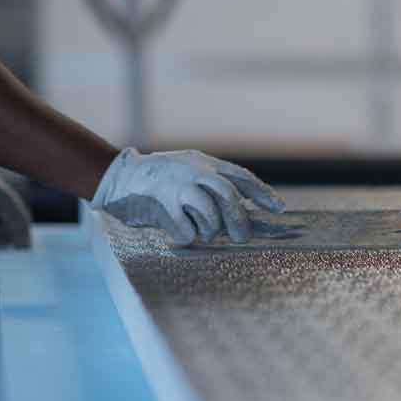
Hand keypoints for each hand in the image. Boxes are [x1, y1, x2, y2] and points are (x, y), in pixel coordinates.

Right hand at [89, 148, 285, 244]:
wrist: (120, 177)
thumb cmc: (161, 178)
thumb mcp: (191, 167)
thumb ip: (214, 182)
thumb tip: (244, 209)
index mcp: (205, 163)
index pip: (241, 177)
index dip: (262, 193)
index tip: (279, 209)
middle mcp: (194, 172)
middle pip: (228, 197)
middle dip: (239, 220)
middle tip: (241, 237)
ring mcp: (177, 188)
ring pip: (209, 215)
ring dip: (210, 230)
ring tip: (202, 232)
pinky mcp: (161, 206)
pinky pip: (186, 231)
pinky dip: (187, 237)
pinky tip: (181, 233)